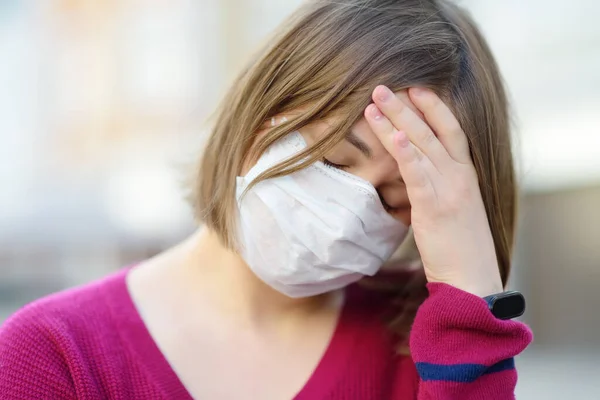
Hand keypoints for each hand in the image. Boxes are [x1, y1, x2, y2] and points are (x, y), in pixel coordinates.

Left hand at [365, 85, 502, 296]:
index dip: (432, 106)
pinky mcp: (434, 206)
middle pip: (431, 129)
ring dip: (396, 120)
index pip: (450, 129)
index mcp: (465, 173)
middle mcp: (459, 174)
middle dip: (406, 105)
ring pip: (420, 144)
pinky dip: (405, 152)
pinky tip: (392, 135)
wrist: (471, 279)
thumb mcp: (453, 207)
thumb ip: (438, 184)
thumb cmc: (459, 245)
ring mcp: (449, 188)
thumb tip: (415, 171)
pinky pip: (418, 173)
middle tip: (382, 85)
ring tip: (374, 101)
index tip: (414, 87)